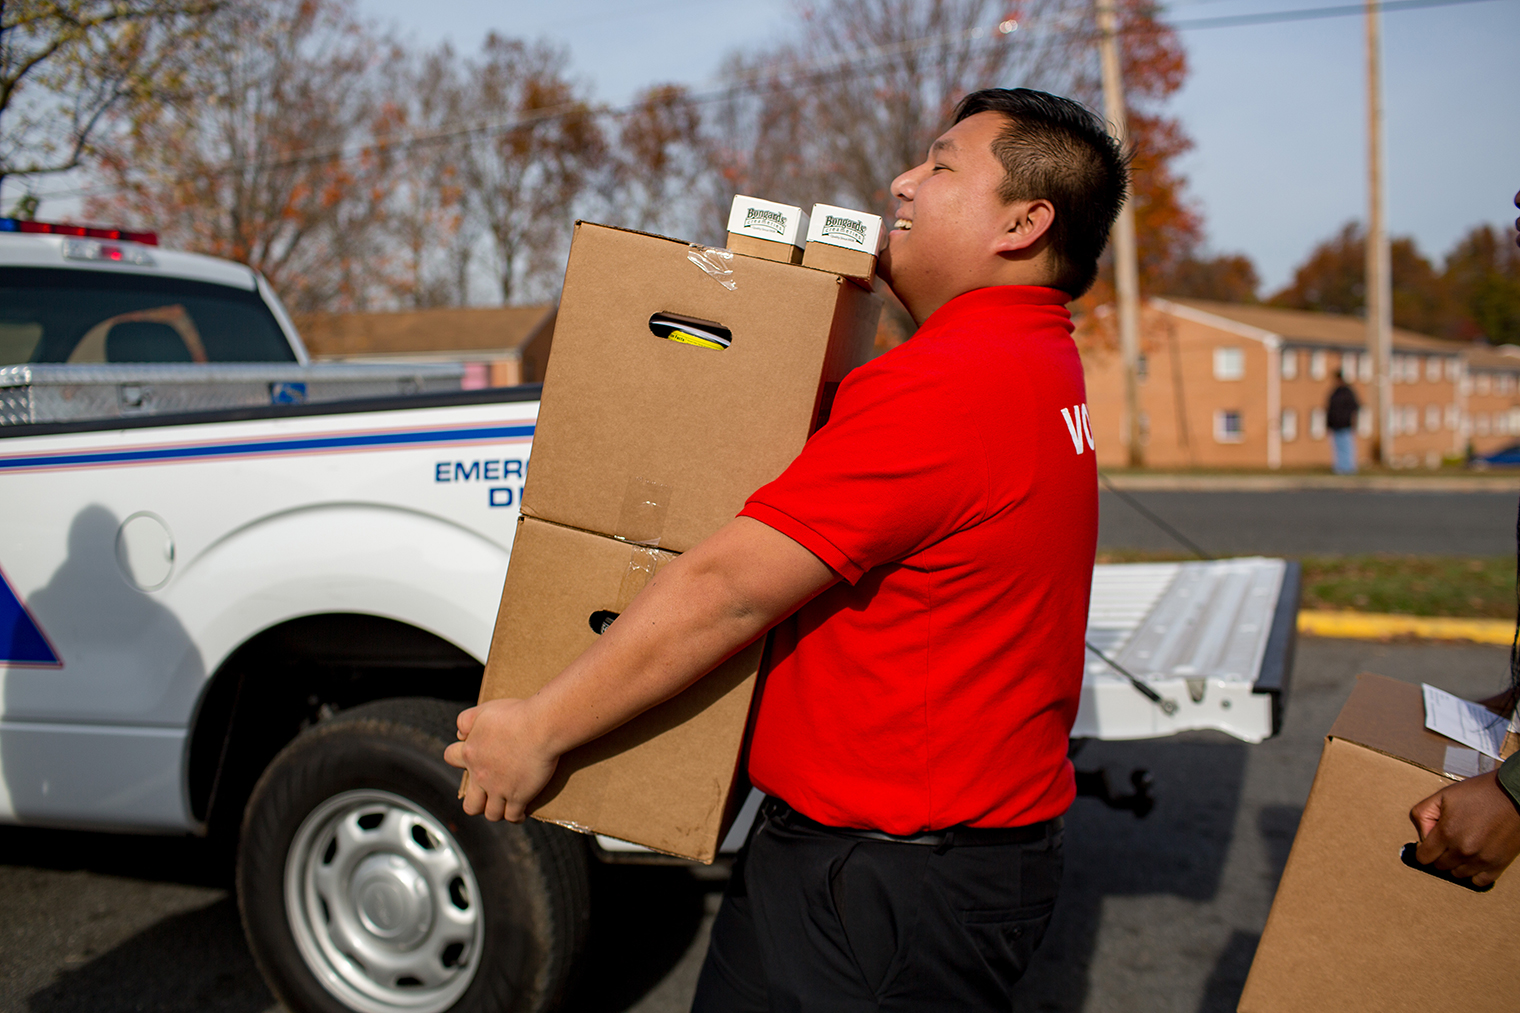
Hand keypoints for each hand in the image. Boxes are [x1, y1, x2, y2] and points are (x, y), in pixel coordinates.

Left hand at [442, 698, 559, 822]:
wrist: (540, 727)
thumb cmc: (515, 715)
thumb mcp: (484, 710)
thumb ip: (466, 720)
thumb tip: (459, 734)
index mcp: (470, 752)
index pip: (450, 758)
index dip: (458, 758)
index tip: (470, 756)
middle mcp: (480, 775)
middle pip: (470, 803)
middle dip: (477, 802)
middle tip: (487, 795)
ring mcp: (498, 789)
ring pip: (491, 813)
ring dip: (496, 811)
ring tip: (504, 807)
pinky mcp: (518, 797)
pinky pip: (512, 816)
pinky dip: (516, 817)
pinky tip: (521, 813)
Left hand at [1409, 769, 1519, 886]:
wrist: (1513, 795)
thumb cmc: (1479, 793)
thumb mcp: (1442, 796)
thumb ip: (1422, 814)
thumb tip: (1422, 836)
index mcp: (1446, 833)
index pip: (1423, 857)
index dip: (1424, 849)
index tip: (1431, 841)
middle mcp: (1463, 851)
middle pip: (1440, 866)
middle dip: (1440, 854)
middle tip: (1449, 840)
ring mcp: (1482, 860)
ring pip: (1458, 874)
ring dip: (1456, 863)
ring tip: (1463, 846)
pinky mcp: (1498, 865)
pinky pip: (1479, 881)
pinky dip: (1474, 873)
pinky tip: (1475, 859)